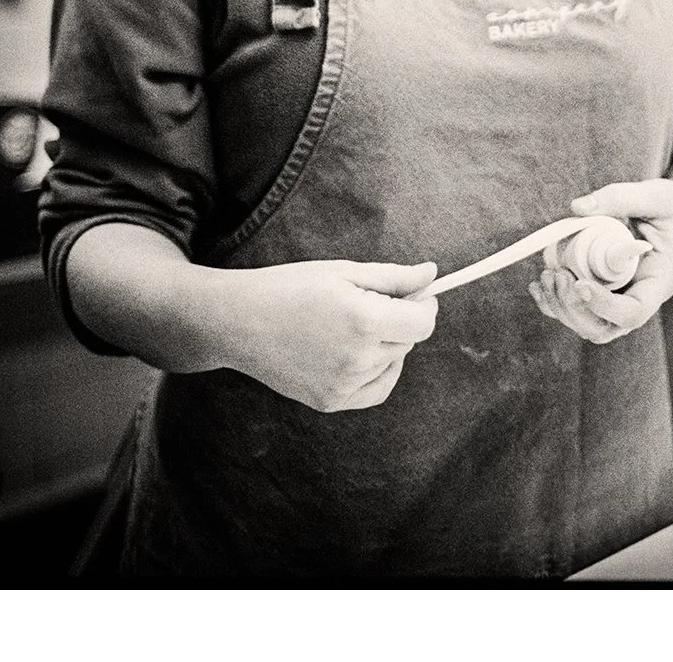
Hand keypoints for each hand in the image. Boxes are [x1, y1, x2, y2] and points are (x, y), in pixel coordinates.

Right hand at [210, 259, 438, 412]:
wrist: (240, 321)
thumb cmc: (291, 287)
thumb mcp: (344, 272)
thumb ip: (394, 277)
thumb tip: (432, 274)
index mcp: (364, 320)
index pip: (422, 323)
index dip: (425, 305)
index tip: (416, 294)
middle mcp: (358, 358)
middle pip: (407, 341)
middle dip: (401, 320)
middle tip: (369, 301)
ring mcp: (344, 385)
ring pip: (391, 362)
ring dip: (384, 343)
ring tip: (349, 323)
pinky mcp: (331, 401)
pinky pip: (376, 389)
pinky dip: (378, 370)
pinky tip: (359, 352)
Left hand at [528, 180, 672, 344]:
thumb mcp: (658, 196)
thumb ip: (620, 198)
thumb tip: (577, 208)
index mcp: (659, 282)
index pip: (633, 312)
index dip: (604, 306)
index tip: (580, 283)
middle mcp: (639, 297)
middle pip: (604, 328)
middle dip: (575, 309)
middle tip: (558, 275)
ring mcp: (621, 298)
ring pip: (587, 324)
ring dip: (561, 307)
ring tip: (547, 275)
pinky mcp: (606, 290)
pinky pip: (578, 309)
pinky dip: (555, 302)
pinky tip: (540, 283)